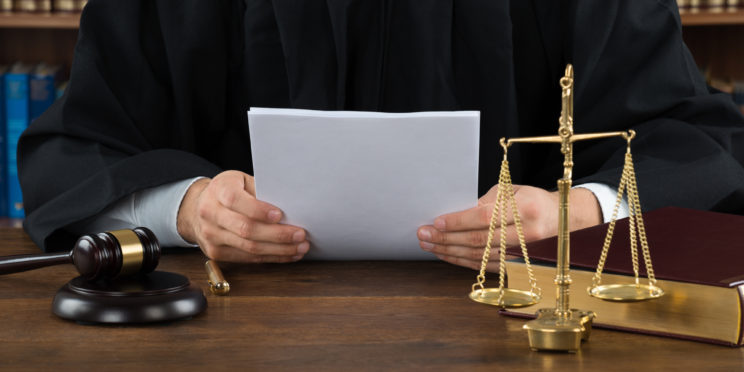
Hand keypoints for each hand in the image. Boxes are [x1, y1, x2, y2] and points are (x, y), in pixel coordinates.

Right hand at [177, 170, 308, 262]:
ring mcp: (211, 236)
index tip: (280, 215)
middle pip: (245, 228)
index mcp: (218, 190)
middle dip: (277, 234)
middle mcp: (210, 213)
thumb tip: (290, 205)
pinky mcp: (216, 253)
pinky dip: (271, 257)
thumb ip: (260, 190)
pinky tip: (287, 254)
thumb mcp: (241, 181)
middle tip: (300, 234)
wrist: (197, 208)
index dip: (258, 210)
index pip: (235, 200)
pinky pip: (248, 258)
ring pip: (249, 247)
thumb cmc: (226, 191)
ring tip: (300, 247)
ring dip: (279, 249)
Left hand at [417, 185, 601, 270]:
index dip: (459, 221)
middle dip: (446, 238)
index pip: (485, 217)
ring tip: (428, 245)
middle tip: (423, 234)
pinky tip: (445, 254)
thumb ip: (487, 200)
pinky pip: (484, 265)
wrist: (561, 218)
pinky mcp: (516, 264)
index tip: (436, 221)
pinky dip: (462, 261)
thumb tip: (458, 213)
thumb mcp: (512, 189)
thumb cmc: (532, 199)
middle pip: (479, 240)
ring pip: (479, 256)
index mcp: (525, 208)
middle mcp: (526, 233)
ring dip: (450, 251)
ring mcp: (522, 252)